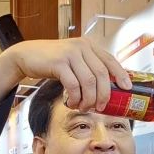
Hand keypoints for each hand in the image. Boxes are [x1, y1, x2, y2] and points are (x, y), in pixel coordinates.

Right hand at [0, 38, 131, 111]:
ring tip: (82, 106)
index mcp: (89, 45)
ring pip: (89, 82)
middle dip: (103, 95)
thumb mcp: (73, 61)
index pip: (110, 60)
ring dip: (88, 99)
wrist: (26, 56)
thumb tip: (104, 89)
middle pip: (102, 74)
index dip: (121, 75)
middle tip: (99, 107)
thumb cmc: (52, 62)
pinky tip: (71, 102)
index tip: (127, 88)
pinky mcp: (59, 63)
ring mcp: (70, 53)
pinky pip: (73, 85)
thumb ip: (87, 68)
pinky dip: (74, 98)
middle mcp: (82, 46)